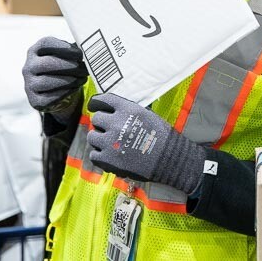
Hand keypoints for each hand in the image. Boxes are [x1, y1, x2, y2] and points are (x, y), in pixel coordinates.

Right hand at [22, 36, 87, 114]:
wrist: (55, 90)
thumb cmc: (63, 66)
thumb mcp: (65, 54)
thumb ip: (74, 49)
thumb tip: (90, 50)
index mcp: (35, 51)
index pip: (44, 44)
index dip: (62, 48)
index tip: (79, 54)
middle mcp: (28, 67)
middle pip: (45, 63)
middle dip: (68, 66)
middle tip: (84, 68)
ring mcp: (29, 85)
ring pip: (46, 82)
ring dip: (69, 80)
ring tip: (83, 77)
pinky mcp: (35, 101)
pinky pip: (50, 97)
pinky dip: (66, 92)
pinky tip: (76, 87)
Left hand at [87, 93, 205, 194]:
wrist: (168, 159)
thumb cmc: (161, 137)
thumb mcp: (147, 114)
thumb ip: (128, 111)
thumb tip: (112, 110)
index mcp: (128, 110)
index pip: (103, 100)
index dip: (96, 103)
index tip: (94, 106)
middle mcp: (117, 124)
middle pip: (96, 119)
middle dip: (102, 124)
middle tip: (109, 130)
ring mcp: (110, 142)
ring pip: (92, 136)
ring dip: (99, 139)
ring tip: (110, 143)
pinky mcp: (108, 160)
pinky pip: (94, 154)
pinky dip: (100, 155)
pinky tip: (109, 155)